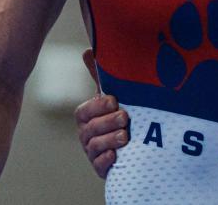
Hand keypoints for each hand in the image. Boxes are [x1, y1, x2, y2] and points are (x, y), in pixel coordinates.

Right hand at [75, 49, 128, 177]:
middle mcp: (86, 134)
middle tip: (125, 117)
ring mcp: (92, 152)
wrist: (133, 144)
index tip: (114, 100)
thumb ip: (100, 77)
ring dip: (109, 140)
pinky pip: (99, 165)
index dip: (97, 106)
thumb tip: (87, 50)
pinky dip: (107, 160)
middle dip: (107, 122)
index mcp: (87, 117)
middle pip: (89, 129)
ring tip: (126, 136)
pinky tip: (116, 155)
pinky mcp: (101, 168)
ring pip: (94, 147)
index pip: (83, 111)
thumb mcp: (112, 95)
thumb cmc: (119, 114)